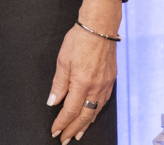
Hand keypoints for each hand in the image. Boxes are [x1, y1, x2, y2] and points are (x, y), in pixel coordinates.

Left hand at [49, 0, 120, 142]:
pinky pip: (103, 102)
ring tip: (78, 133)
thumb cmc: (80, 40)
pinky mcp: (110, 80)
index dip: (62, 123)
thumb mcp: (62, 61)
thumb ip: (59, 84)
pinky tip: (91, 115)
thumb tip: (53, 102)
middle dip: (74, 129)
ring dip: (86, 124)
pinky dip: (95, 112)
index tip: (55, 131)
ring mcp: (106, 85)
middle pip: (85, 115)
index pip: (71, 110)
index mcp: (82, 83)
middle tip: (66, 139)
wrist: (100, 28)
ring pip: (96, 111)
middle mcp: (96, 87)